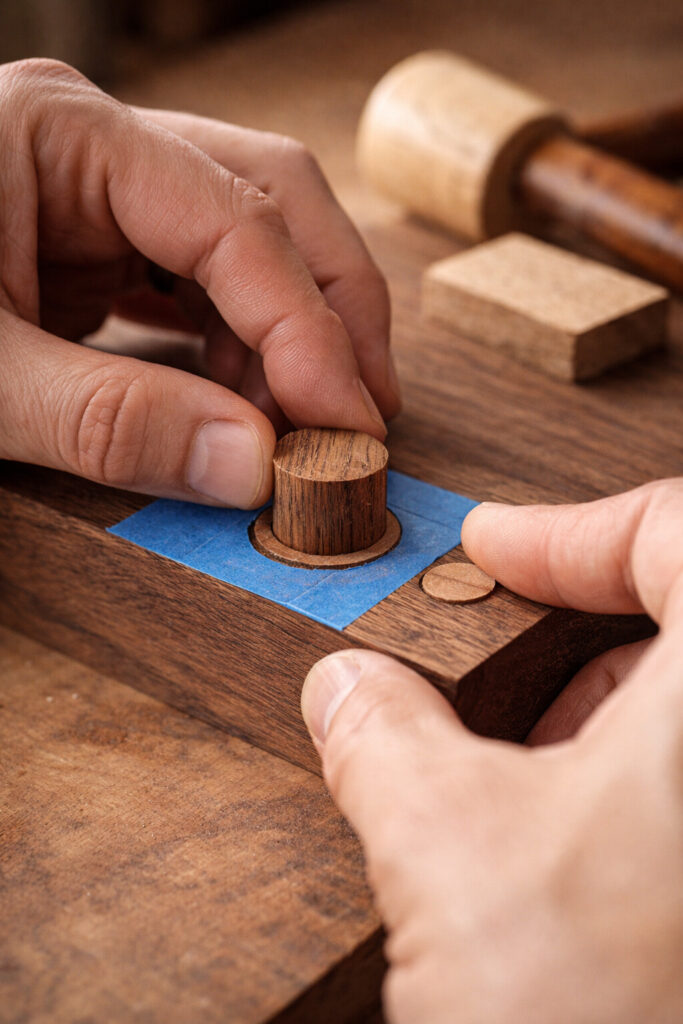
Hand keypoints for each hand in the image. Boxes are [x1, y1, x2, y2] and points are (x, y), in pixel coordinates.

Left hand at [0, 59, 398, 504]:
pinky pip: (197, 287)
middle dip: (333, 308)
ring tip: (311, 425)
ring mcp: (97, 197)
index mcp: (61, 138)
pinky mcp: (91, 249)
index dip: (309, 329)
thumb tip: (253, 468)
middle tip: (367, 410)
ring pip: (248, 242)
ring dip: (293, 335)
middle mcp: (95, 149)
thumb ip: (110, 421)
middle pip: (271, 201)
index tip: (348, 423)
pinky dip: (238, 350)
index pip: (235, 223)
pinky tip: (249, 406)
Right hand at [302, 479, 682, 1023]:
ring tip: (527, 766)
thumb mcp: (457, 860)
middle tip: (501, 660)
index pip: (676, 528)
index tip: (495, 545)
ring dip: (610, 716)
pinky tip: (577, 840)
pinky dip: (644, 786)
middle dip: (582, 633)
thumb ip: (386, 745)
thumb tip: (345, 689)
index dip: (569, 528)